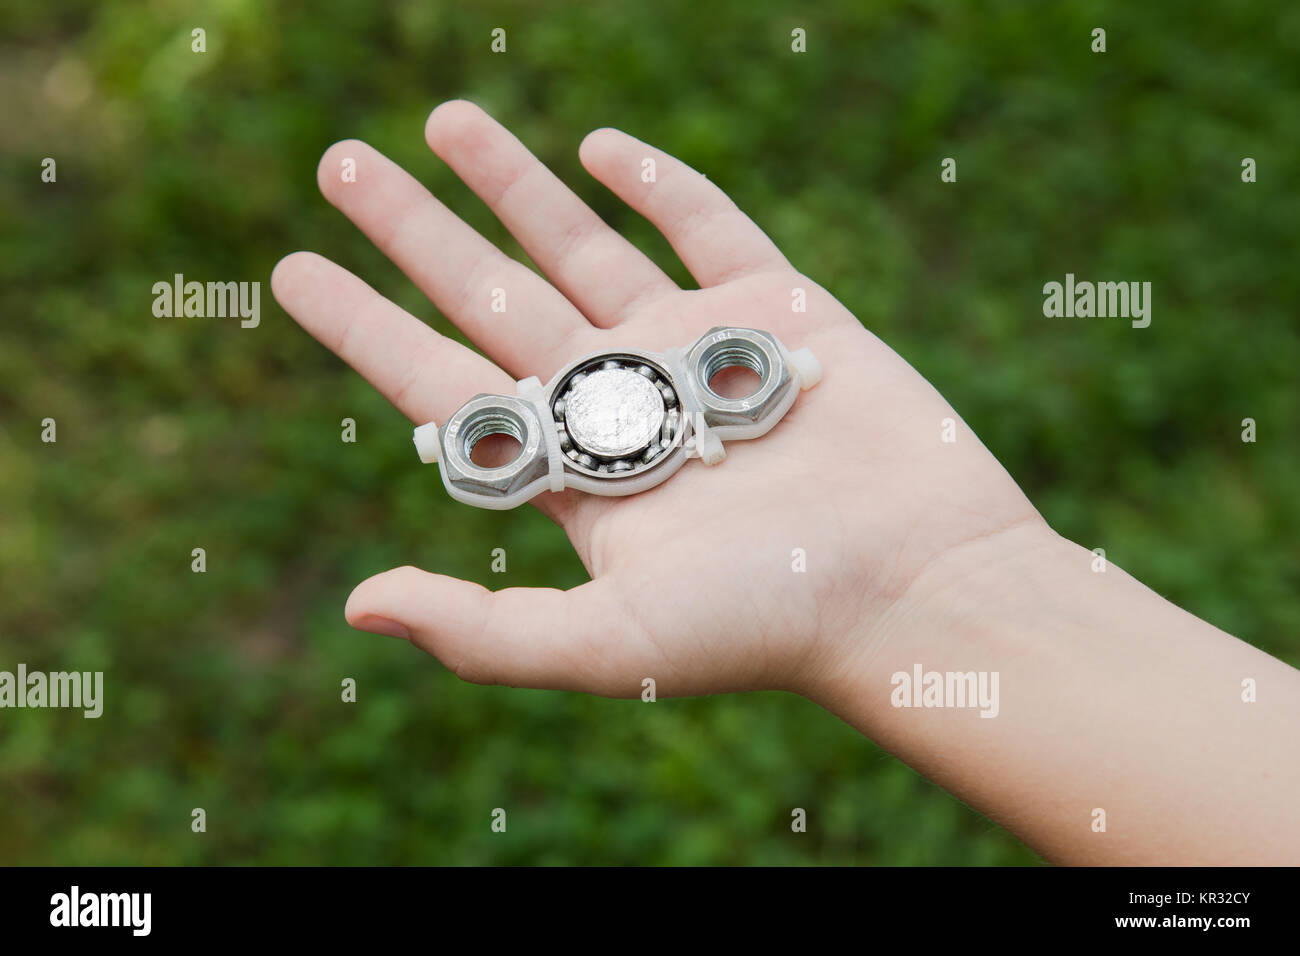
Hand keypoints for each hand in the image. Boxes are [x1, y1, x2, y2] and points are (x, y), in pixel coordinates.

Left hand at [271, 100, 1045, 698]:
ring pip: (582, 248)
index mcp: (572, 472)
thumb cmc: (771, 625)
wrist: (920, 585)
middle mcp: (619, 402)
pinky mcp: (776, 309)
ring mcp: (694, 349)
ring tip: (442, 121)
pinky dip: (655, 183)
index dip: (362, 324)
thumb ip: (484, 629)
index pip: (440, 379)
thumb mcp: (612, 643)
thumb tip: (355, 605)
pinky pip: (705, 227)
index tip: (291, 269)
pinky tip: (597, 147)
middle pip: (490, 296)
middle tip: (339, 164)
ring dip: (512, 184)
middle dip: (414, 230)